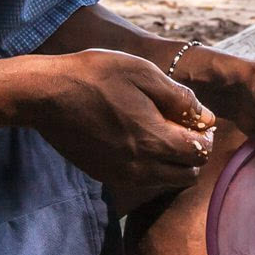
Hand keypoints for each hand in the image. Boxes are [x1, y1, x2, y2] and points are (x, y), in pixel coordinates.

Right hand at [16, 49, 218, 194]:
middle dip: (193, 154)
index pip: (200, 153)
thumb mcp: (143, 73)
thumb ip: (179, 98)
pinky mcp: (105, 176)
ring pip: (166, 181)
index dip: (206, 136)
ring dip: (172, 163)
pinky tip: (137, 141)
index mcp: (154, 140)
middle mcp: (141, 167)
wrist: (47, 95)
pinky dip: (150, 167)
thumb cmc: (96, 76)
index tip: (196, 120)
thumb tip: (206, 117)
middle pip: (187, 174)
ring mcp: (121, 175)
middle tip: (183, 129)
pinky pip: (142, 180)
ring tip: (160, 134)